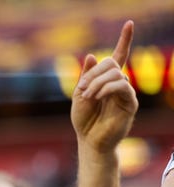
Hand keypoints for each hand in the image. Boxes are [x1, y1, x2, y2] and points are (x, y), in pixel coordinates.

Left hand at [71, 20, 137, 152]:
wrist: (88, 139)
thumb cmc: (84, 119)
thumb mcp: (79, 93)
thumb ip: (86, 76)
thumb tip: (90, 55)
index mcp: (106, 79)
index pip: (119, 56)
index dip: (124, 40)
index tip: (129, 24)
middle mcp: (118, 83)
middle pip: (111, 62)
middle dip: (93, 73)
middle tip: (82, 88)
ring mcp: (125, 92)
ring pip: (115, 73)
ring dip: (96, 82)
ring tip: (88, 96)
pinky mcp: (130, 102)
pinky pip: (121, 85)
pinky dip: (105, 88)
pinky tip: (96, 97)